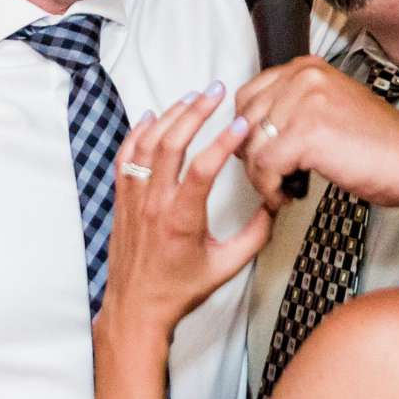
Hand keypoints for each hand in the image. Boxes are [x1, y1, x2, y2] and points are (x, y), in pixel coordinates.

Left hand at [100, 85, 271, 338]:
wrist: (136, 307)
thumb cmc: (179, 289)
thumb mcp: (227, 266)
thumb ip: (255, 235)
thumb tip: (274, 207)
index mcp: (181, 220)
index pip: (203, 168)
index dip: (223, 142)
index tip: (241, 124)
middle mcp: (154, 204)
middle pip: (172, 144)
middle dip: (195, 112)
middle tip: (215, 92)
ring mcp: (134, 199)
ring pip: (147, 144)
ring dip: (170, 116)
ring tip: (192, 98)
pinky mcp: (123, 199)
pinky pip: (126, 157)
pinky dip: (138, 133)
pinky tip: (152, 117)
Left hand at [234, 57, 398, 212]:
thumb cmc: (378, 143)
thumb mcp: (330, 107)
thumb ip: (294, 107)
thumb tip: (255, 128)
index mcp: (307, 68)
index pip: (249, 95)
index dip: (247, 130)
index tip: (257, 152)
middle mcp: (304, 77)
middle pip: (245, 120)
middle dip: (250, 155)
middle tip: (268, 174)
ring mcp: (305, 102)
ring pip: (252, 145)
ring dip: (260, 176)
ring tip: (279, 188)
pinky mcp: (307, 133)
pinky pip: (265, 166)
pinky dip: (270, 188)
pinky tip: (285, 195)